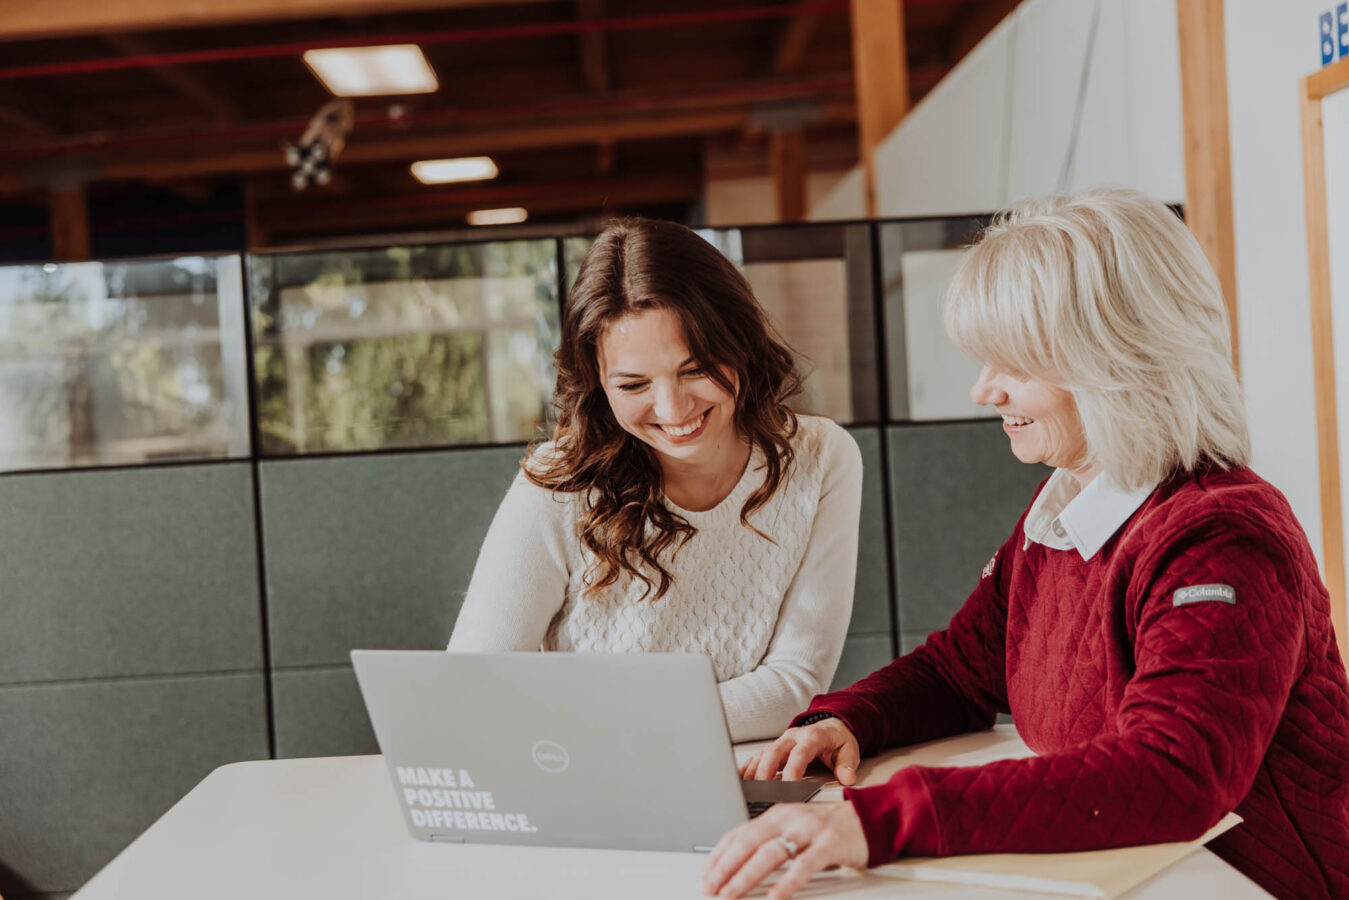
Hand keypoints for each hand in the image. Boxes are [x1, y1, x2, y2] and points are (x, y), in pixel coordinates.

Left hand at [701, 801, 868, 899]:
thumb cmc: (827, 829)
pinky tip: (775, 898)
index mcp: (776, 814)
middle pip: (748, 842)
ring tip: (731, 894)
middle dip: (725, 868)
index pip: (738, 833)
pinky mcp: (830, 844)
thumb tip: (734, 865)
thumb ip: (768, 841)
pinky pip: (804, 866)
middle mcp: (789, 818)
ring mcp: (809, 830)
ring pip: (770, 853)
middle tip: (710, 888)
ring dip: (746, 876)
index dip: (718, 856)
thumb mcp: (792, 829)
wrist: (869, 819)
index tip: (705, 875)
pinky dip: (787, 883)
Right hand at [738, 718, 860, 785]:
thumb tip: (847, 778)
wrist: (831, 728)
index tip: (789, 787)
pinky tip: (740, 781)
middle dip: (766, 771)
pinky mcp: (773, 748)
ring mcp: (781, 742)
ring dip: (754, 772)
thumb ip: (848, 765)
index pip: (799, 754)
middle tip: (762, 791)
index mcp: (811, 737)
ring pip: (762, 755)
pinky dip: (747, 769)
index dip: (793, 770)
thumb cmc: (838, 741)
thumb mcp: (849, 751)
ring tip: (749, 791)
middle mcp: (792, 737)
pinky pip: (756, 757)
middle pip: (774, 752)